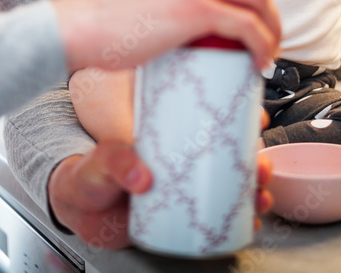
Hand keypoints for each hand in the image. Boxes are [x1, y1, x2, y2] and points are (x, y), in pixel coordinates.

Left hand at [48, 110, 274, 247]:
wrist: (78, 212)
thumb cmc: (88, 175)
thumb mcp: (99, 161)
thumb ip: (115, 161)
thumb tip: (141, 176)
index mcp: (166, 134)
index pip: (209, 117)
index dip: (239, 116)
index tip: (256, 118)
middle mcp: (181, 158)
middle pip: (229, 153)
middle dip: (256, 159)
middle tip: (262, 167)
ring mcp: (184, 186)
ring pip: (230, 184)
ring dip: (254, 189)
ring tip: (260, 197)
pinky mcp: (183, 215)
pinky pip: (219, 215)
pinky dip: (239, 220)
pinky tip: (250, 223)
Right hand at [53, 0, 280, 72]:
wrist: (81, 30)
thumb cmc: (104, 25)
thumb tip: (179, 26)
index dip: (251, 4)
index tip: (254, 28)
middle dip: (269, 16)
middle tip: (269, 44)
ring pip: (257, 1)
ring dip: (272, 30)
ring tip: (269, 56)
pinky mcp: (196, 8)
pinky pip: (245, 25)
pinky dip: (261, 44)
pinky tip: (259, 63)